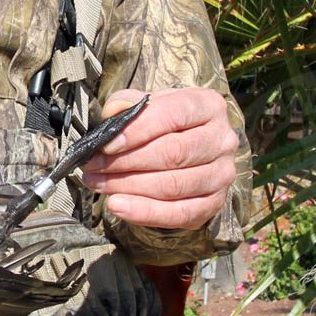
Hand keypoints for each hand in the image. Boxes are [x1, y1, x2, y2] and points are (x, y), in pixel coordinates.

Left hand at [81, 88, 237, 230]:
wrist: (189, 142)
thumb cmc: (164, 120)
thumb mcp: (146, 102)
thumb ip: (126, 103)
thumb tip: (112, 115)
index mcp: (207, 105)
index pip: (172, 115)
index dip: (137, 131)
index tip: (106, 144)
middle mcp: (222, 139)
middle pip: (173, 154)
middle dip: (126, 162)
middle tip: (93, 166)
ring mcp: (221, 173)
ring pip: (174, 186)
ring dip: (129, 188)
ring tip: (98, 184)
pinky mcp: (214, 202)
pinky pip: (179, 214)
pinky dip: (145, 212)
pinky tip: (118, 206)